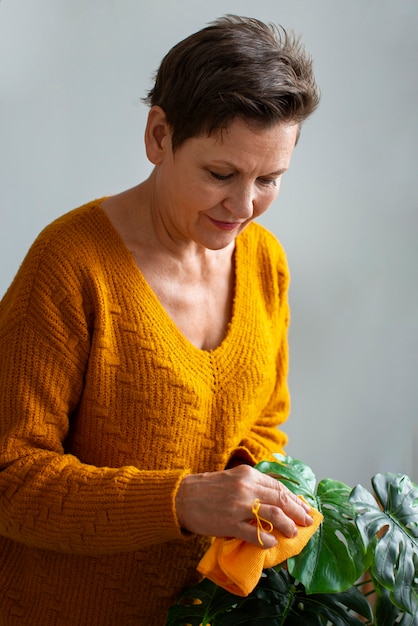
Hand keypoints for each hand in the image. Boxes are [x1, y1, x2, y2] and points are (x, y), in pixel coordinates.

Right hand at [175, 465, 313, 547]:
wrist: (181, 497)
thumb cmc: (207, 488)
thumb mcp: (233, 478)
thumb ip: (253, 485)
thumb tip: (276, 498)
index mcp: (248, 475)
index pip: (279, 487)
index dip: (294, 499)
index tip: (304, 507)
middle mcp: (246, 488)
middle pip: (280, 500)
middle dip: (298, 512)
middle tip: (307, 522)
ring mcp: (238, 506)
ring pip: (273, 516)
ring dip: (287, 526)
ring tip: (293, 533)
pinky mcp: (229, 524)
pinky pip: (255, 534)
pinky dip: (267, 539)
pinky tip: (272, 543)